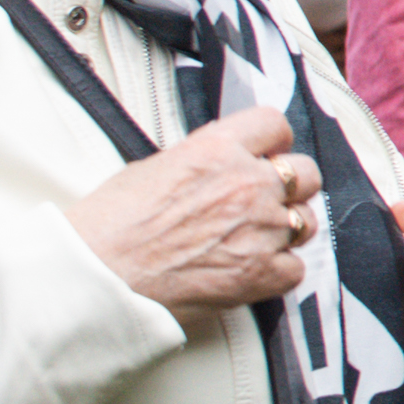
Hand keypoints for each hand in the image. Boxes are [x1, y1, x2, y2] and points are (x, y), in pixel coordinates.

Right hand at [66, 108, 320, 309]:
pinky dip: (277, 272)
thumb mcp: (154, 168)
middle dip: (289, 187)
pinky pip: (295, 268)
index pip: (275, 125)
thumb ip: (203, 161)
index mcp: (218, 149)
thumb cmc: (110, 227)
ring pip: (305, 221)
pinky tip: (249, 272)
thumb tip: (222, 165)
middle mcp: (247, 184)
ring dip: (286, 230)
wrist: (97, 278)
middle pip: (305, 173)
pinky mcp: (261, 273)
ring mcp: (260, 229)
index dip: (272, 143)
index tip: (266, 156)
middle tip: (264, 202)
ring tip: (253, 241)